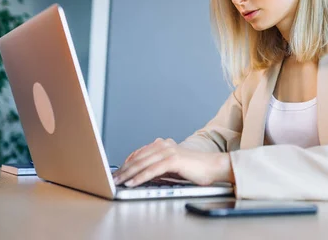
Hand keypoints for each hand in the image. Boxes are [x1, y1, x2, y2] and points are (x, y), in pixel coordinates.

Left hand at [112, 138, 234, 187]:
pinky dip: (140, 177)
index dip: (126, 163)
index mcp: (164, 145)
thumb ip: (159, 167)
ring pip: (143, 163)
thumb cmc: (196, 169)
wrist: (214, 167)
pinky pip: (152, 170)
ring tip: (119, 182)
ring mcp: (169, 151)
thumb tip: (142, 174)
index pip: (140, 153)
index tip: (117, 172)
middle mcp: (165, 145)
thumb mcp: (173, 167)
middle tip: (113, 178)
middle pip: (138, 157)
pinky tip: (132, 182)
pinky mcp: (173, 160)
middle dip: (123, 169)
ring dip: (128, 174)